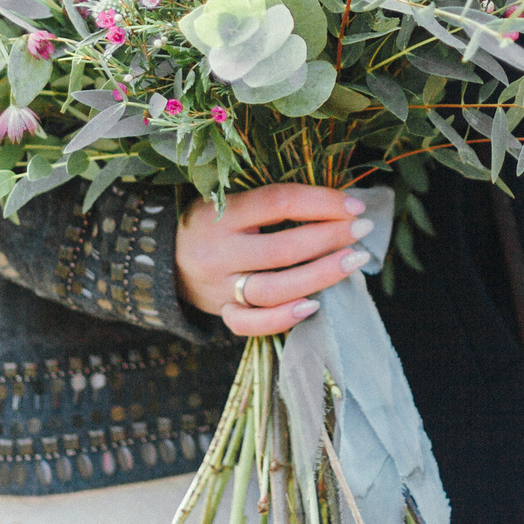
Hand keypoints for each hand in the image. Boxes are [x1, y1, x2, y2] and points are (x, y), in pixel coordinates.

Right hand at [177, 183, 372, 336]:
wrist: (160, 257)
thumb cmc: (210, 222)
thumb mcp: (228, 200)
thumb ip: (270, 202)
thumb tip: (337, 201)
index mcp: (221, 212)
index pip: (277, 202)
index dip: (320, 201)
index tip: (354, 203)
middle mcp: (219, 251)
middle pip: (283, 248)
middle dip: (330, 236)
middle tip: (363, 229)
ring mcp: (220, 286)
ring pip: (275, 289)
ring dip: (321, 275)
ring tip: (355, 261)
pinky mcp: (221, 311)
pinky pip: (252, 324)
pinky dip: (284, 317)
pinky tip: (315, 305)